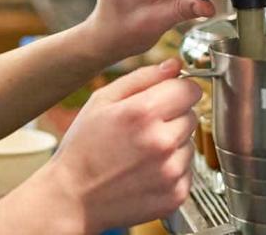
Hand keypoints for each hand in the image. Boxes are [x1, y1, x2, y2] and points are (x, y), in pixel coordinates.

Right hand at [36, 59, 200, 232]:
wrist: (74, 198)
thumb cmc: (83, 148)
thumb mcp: (101, 101)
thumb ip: (142, 78)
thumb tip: (174, 66)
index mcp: (143, 113)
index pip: (189, 89)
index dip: (177, 89)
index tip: (167, 96)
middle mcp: (161, 142)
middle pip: (192, 115)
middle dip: (172, 116)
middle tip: (144, 128)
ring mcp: (171, 171)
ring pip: (190, 143)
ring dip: (173, 144)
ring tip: (142, 152)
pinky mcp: (176, 194)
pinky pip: (187, 170)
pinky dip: (172, 168)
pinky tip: (146, 171)